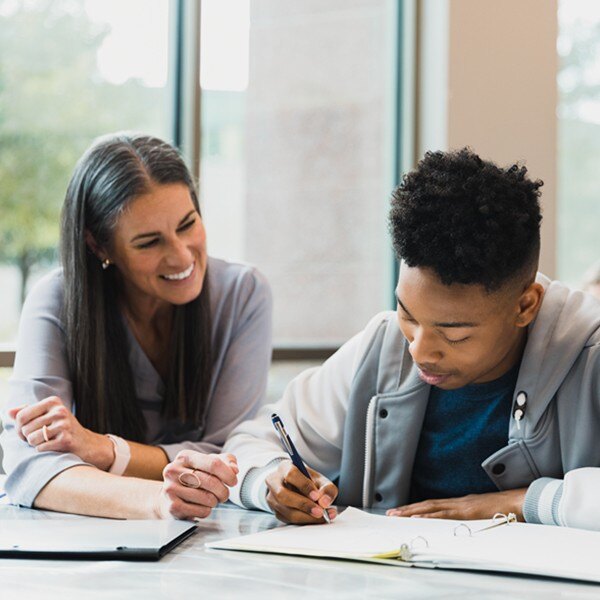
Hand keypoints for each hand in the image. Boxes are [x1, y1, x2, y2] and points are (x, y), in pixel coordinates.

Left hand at [9, 397, 113, 469]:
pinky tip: (53, 446)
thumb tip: (9, 412)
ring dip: (36, 444)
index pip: (21, 416)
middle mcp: (59, 411)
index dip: (20, 427)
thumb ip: (27, 412)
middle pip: (25, 429)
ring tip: (47, 441)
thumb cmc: (61, 428)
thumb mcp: (46, 415)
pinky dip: (43, 450)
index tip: (29, 430)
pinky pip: (40, 448)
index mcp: (53, 402)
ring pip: (31, 439)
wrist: (85, 443)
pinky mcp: (66, 439)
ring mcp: (64, 425)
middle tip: (40, 437)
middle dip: (28, 437)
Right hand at [156, 450, 238, 519]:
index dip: (228, 474)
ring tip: (211, 499)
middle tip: (224, 494)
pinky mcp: (172, 507)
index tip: (233, 481)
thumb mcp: (208, 463)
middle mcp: (174, 470)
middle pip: (211, 482)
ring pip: (207, 498)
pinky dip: (207, 510)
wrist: (167, 495)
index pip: (213, 463)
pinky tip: (201, 506)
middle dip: (224, 491)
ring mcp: (171, 489)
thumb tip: (234, 469)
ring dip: (215, 501)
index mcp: (185, 456)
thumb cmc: (192, 477)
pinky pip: (201, 511)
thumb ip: (225, 461)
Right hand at [265, 459, 337, 523]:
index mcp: (284, 467)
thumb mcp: (320, 480)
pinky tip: (316, 519)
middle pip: (283, 494)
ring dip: (306, 516)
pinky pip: (288, 520)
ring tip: (322, 516)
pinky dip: (304, 521)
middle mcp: (274, 481)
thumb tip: (324, 502)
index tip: (317, 496)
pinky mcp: (275, 511)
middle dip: (304, 505)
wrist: (297, 487)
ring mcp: (272, 497)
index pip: (291, 474)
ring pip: (285, 510)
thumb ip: (327, 488)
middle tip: (320, 511)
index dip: (304, 486)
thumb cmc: (308, 481)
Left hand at [386, 489, 526, 520]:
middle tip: (391, 513)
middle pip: (427, 505)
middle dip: (408, 509)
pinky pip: (445, 514)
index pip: (433, 506)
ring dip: (412, 511)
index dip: (416, 508)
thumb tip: (463, 527)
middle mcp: (458, 503)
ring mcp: (462, 506)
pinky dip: (430, 516)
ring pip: (431, 508)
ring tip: (397, 515)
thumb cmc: (506, 511)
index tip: (402, 512)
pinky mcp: (467, 511)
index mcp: (460, 504)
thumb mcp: (484, 516)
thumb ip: (472, 520)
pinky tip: (419, 518)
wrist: (520, 502)